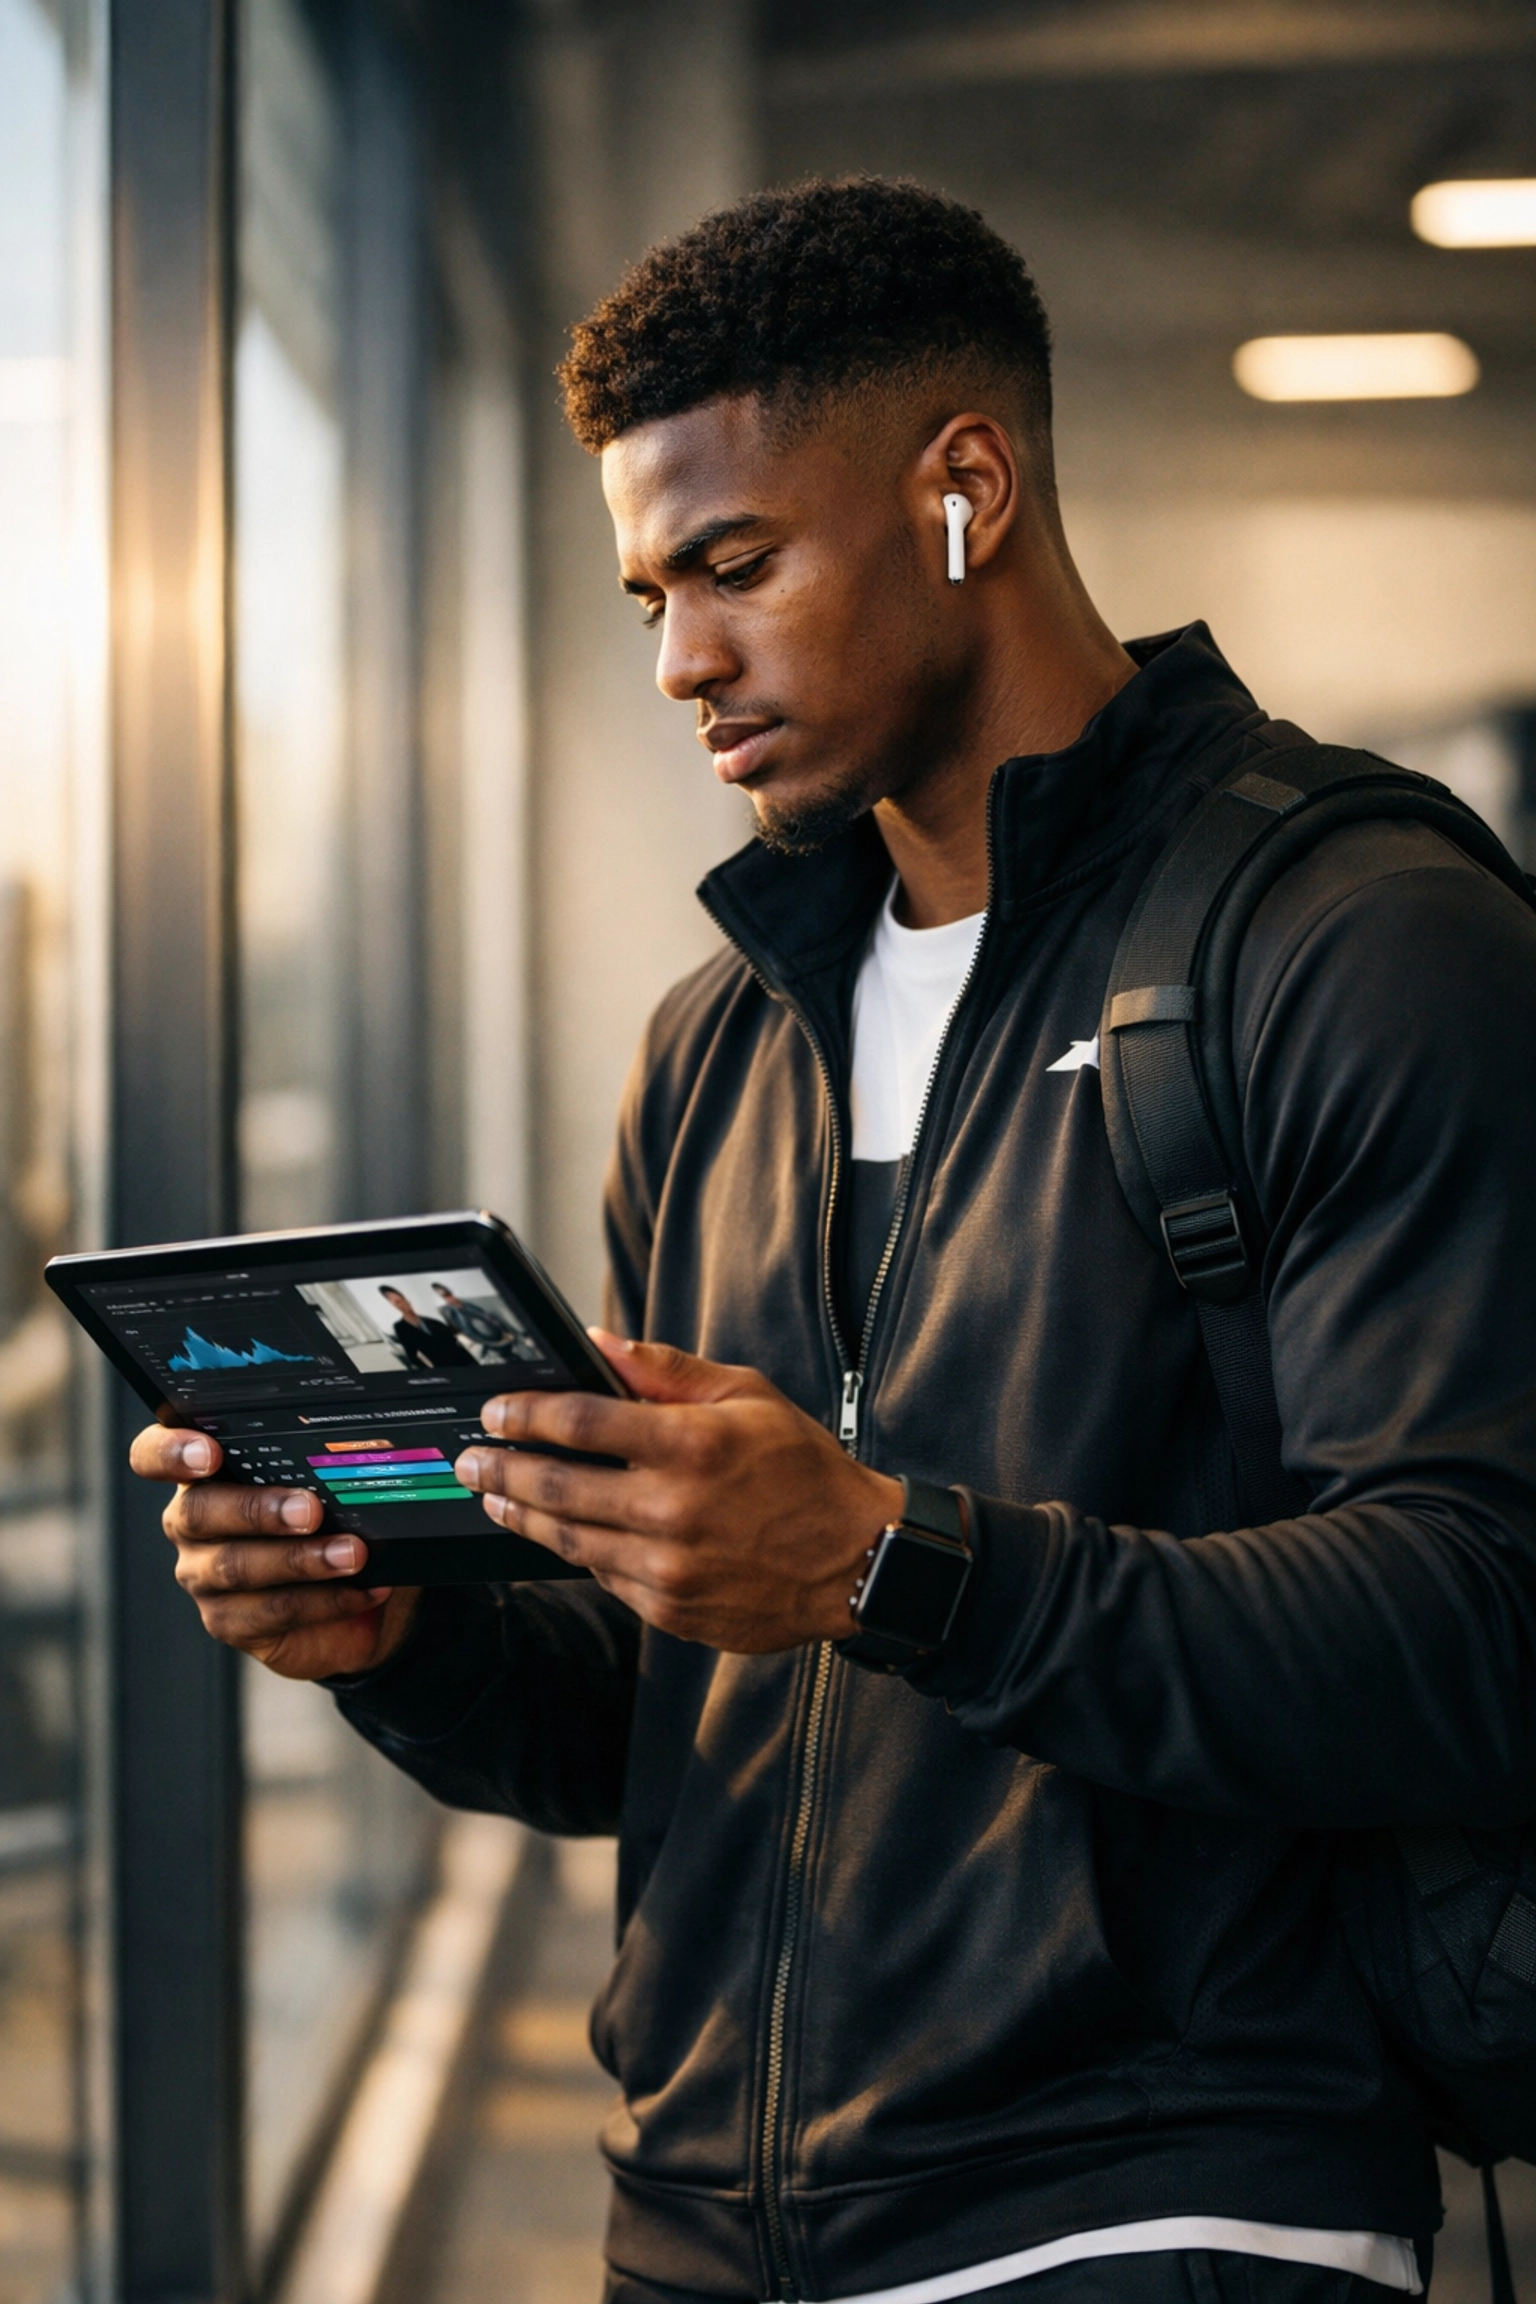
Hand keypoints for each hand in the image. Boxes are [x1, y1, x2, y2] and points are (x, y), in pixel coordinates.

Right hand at [129, 1426, 421, 1679]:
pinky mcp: (228, 1620)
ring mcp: (203, 1574)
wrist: (347, 1590)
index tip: (208, 1453)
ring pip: (236, 1566)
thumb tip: (356, 1454)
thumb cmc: (329, 1517)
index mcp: (202, 1472)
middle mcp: (191, 1521)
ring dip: (302, 1559)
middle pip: (198, 1512)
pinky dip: (325, 1599)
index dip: (169, 1451)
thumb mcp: (323, 1482)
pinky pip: (271, 1611)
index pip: (154, 1454)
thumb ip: (319, 1464)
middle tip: (310, 1510)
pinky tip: (364, 1587)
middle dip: (257, 1510)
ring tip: (353, 1554)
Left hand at [455, 1333, 902, 1650]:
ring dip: (523, 1516)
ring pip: (570, 1540)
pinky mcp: (671, 1610)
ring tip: (495, 1498)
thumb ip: (666, 1370)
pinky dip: (577, 1552)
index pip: (581, 1421)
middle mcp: (673, 1510)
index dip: (526, 1414)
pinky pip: (604, 1578)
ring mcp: (668, 1568)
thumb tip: (599, 1344)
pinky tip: (560, 1533)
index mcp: (693, 1446)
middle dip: (501, 1470)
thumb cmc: (805, 1471)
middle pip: (558, 1487)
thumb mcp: (747, 1396)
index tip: (497, 1410)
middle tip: (472, 1460)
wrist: (857, 1561)